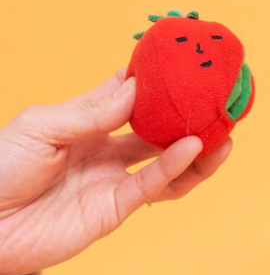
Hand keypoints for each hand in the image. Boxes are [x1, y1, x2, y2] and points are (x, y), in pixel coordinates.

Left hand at [0, 70, 232, 274]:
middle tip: (215, 99)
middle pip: (156, 130)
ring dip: (195, 148)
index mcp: (83, 124)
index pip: (126, 97)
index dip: (153, 82)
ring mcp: (112, 181)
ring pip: (166, 164)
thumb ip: (92, 112)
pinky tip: (193, 148)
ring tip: (222, 131)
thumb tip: (137, 89)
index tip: (182, 64)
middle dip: (185, 116)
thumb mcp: (42, 127)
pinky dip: (176, 168)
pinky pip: (153, 187)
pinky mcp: (115, 210)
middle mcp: (104, 150)